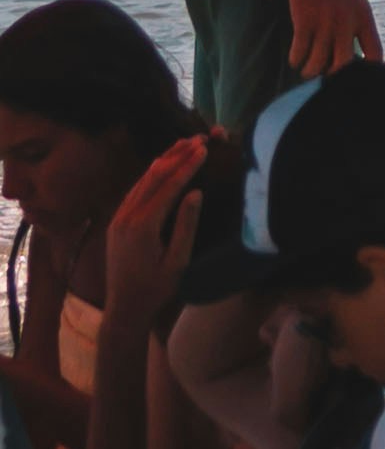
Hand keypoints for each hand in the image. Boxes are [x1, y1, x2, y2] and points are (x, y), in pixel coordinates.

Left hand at [103, 131, 212, 321]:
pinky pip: (134, 191)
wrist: (124, 310)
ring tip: (183, 144)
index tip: (205, 148)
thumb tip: (196, 192)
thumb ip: (186, 226)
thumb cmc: (155, 289)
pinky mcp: (115, 223)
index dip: (187, 165)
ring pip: (141, 181)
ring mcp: (118, 219)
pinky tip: (161, 167)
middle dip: (176, 155)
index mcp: (142, 226)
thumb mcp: (177, 261)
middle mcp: (126, 217)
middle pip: (153, 176)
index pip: (168, 186)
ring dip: (163, 161)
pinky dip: (150, 174)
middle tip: (198, 138)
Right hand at [283, 0, 379, 78]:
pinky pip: (299, 54)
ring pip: (317, 65)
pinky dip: (296, 60)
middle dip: (332, 75)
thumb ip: (356, 25)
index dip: (368, 71)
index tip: (358, 77)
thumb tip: (349, 52)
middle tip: (325, 72)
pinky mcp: (304, 23)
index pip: (375, 53)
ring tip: (306, 68)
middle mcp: (347, 25)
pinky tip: (296, 57)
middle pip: (342, 67)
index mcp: (364, 18)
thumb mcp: (357, 1)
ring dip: (310, 71)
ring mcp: (325, 25)